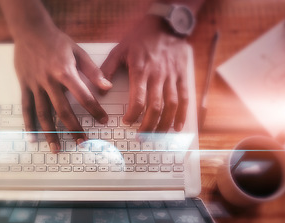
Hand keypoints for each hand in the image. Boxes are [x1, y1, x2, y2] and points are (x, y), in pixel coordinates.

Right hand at [14, 26, 111, 152]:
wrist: (30, 30)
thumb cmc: (56, 40)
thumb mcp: (78, 52)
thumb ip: (93, 71)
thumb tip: (107, 87)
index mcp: (65, 71)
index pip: (83, 95)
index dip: (94, 110)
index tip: (103, 121)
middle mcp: (49, 80)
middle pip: (62, 110)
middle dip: (73, 128)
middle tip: (83, 143)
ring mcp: (35, 85)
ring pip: (43, 114)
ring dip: (50, 133)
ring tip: (57, 149)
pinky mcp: (24, 86)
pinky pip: (26, 108)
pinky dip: (29, 124)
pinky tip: (33, 138)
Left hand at [101, 16, 188, 132]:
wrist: (166, 24)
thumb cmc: (141, 37)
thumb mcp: (119, 49)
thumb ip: (107, 69)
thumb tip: (100, 89)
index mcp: (140, 70)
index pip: (138, 99)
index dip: (133, 115)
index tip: (127, 123)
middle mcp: (158, 75)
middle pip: (155, 107)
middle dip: (148, 126)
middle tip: (141, 136)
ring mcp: (172, 76)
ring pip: (171, 106)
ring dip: (164, 124)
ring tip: (156, 136)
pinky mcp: (182, 76)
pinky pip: (184, 98)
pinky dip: (182, 115)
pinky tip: (177, 127)